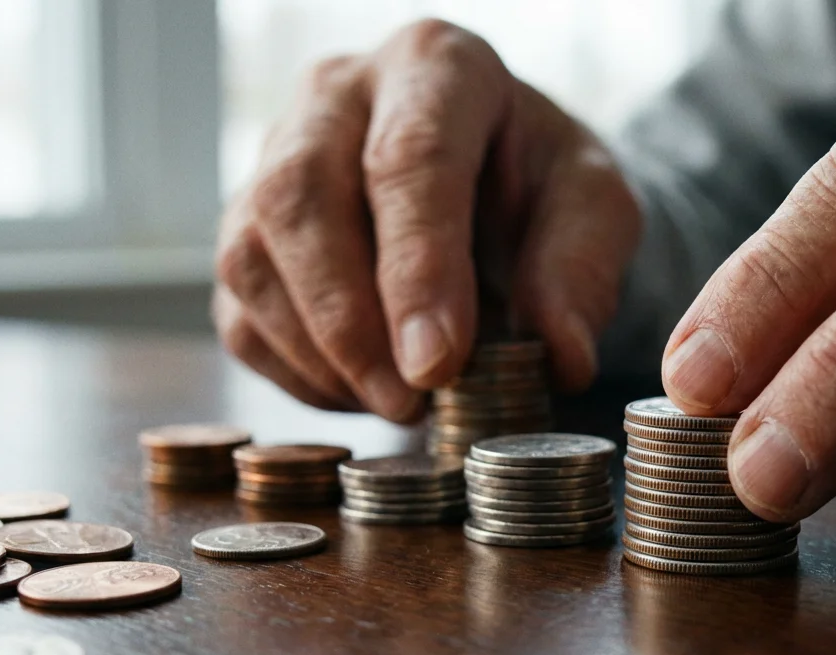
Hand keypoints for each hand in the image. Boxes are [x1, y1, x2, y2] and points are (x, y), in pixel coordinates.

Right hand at [215, 20, 639, 419]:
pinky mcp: (247, 228)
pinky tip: (362, 391)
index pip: (408, 159)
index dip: (417, 268)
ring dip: (320, 354)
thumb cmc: (542, 188)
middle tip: (410, 400)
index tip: (437, 362)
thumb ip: (580, 271)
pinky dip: (297, 372)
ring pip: (251, 257)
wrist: (498, 186)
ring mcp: (276, 156)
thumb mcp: (595, 211)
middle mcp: (338, 95)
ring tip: (396, 406)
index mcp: (437, 67)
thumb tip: (561, 355)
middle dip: (351, 320)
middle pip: (300, 199)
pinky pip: (240, 310)